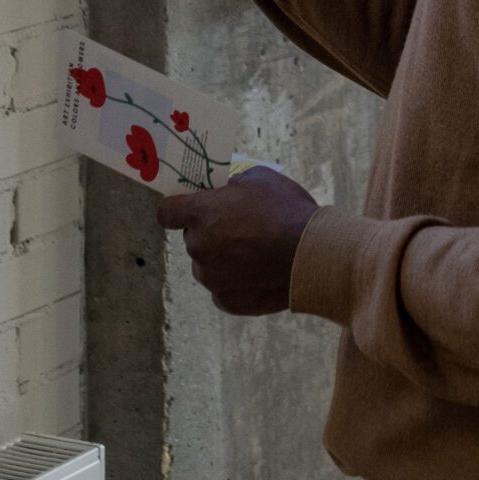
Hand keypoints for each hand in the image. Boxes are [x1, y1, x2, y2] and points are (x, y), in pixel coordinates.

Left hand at [156, 168, 319, 315]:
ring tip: (254, 253)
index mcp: (200, 214)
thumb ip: (234, 185)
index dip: (177, 208)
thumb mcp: (259, 178)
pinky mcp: (226, 301)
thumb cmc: (286, 210)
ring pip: (207, 265)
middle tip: (240, 227)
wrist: (312, 255)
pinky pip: (222, 288)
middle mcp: (198, 247)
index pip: (166, 212)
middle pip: (192, 238)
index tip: (190, 208)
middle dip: (210, 232)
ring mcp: (211, 277)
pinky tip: (259, 272)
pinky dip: (235, 282)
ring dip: (221, 258)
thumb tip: (227, 192)